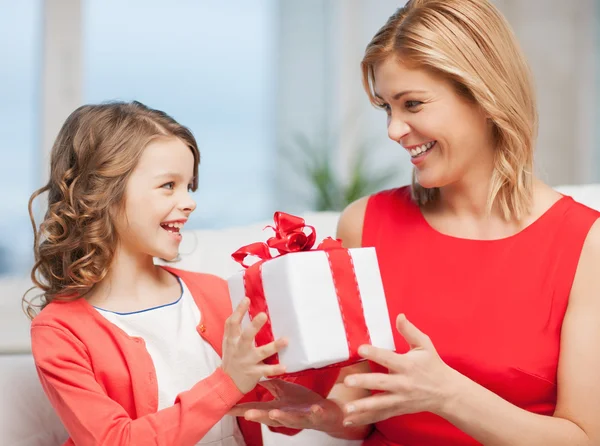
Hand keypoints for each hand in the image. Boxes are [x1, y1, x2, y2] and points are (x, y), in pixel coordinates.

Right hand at [221, 298, 287, 393]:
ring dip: (274, 346)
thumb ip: (235, 328)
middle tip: (263, 315)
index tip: (247, 299)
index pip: (232, 323)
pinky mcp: (254, 373)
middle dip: (254, 326)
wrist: (226, 384)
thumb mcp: (229, 342)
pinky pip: (266, 371)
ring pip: (261, 352)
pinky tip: (284, 367)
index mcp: (232, 340)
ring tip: (286, 340)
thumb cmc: (231, 358)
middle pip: (246, 336)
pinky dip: (275, 369)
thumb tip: (244, 306)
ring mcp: (247, 361)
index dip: (238, 311)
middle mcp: (239, 349)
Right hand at [228, 379, 344, 432]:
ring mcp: (300, 417)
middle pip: (268, 417)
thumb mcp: (282, 390)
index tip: (227, 409)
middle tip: (247, 414)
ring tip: (274, 413)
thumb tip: (254, 375)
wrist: (325, 411)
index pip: (255, 409)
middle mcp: (285, 415)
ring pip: (289, 419)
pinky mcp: (315, 416)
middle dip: (258, 416)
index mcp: (275, 409)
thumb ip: (268, 385)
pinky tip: (314, 408)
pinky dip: (314, 412)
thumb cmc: (301, 402)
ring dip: (281, 417)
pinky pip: (314, 415)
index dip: (242, 409)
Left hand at [342, 314, 458, 425]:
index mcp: (408, 365)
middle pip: (381, 383)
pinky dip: (365, 419)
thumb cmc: (433, 366)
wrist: (447, 392)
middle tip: (348, 381)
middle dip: (364, 383)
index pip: (389, 358)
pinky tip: (349, 421)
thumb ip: (409, 331)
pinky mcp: (398, 409)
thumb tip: (399, 315)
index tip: (360, 349)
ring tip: (347, 408)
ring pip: (380, 403)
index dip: (375, 353)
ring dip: (363, 406)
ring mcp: (400, 398)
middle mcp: (403, 383)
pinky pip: (380, 415)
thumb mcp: (424, 345)